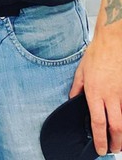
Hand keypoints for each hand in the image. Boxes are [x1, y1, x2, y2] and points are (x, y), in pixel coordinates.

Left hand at [69, 20, 121, 155]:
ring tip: (119, 141)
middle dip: (115, 142)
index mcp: (94, 92)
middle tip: (113, 150)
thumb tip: (73, 100)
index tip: (100, 149)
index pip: (97, 122)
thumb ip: (77, 88)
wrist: (112, 41)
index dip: (99, 139)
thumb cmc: (96, 54)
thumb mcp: (80, 71)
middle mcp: (109, 95)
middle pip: (116, 126)